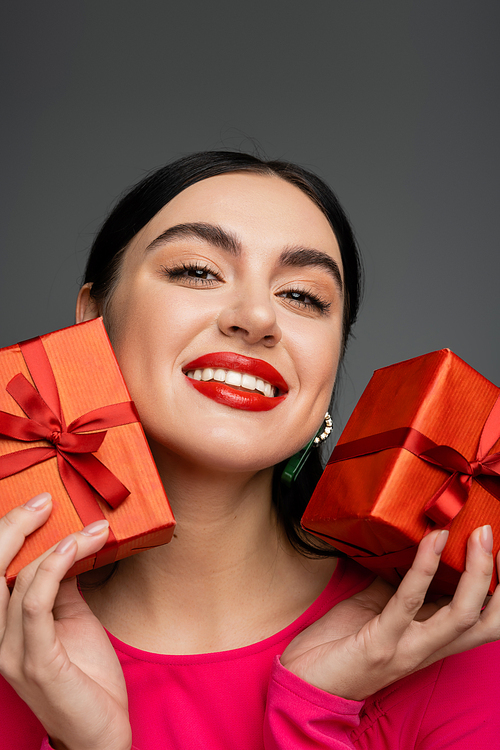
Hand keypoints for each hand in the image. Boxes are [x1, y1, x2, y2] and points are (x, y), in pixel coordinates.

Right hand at [0, 493, 131, 749]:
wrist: (101, 733)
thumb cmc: (87, 677)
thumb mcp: (72, 620)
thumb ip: (62, 586)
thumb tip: (66, 545)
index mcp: (2, 627)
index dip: (7, 532)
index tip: (40, 502)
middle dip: (13, 527)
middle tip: (46, 500)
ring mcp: (12, 652)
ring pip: (16, 581)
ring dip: (56, 544)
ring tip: (90, 526)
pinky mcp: (35, 661)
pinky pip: (36, 604)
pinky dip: (55, 567)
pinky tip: (77, 547)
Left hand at [281, 526, 499, 700]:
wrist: (305, 682)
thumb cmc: (340, 645)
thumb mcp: (376, 609)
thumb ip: (398, 585)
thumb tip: (409, 548)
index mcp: (430, 640)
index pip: (481, 618)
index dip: (498, 589)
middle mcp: (428, 649)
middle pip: (486, 621)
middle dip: (498, 580)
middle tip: (494, 538)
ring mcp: (407, 649)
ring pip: (460, 615)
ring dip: (475, 572)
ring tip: (476, 535)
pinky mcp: (381, 643)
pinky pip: (408, 603)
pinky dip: (423, 568)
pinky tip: (431, 541)